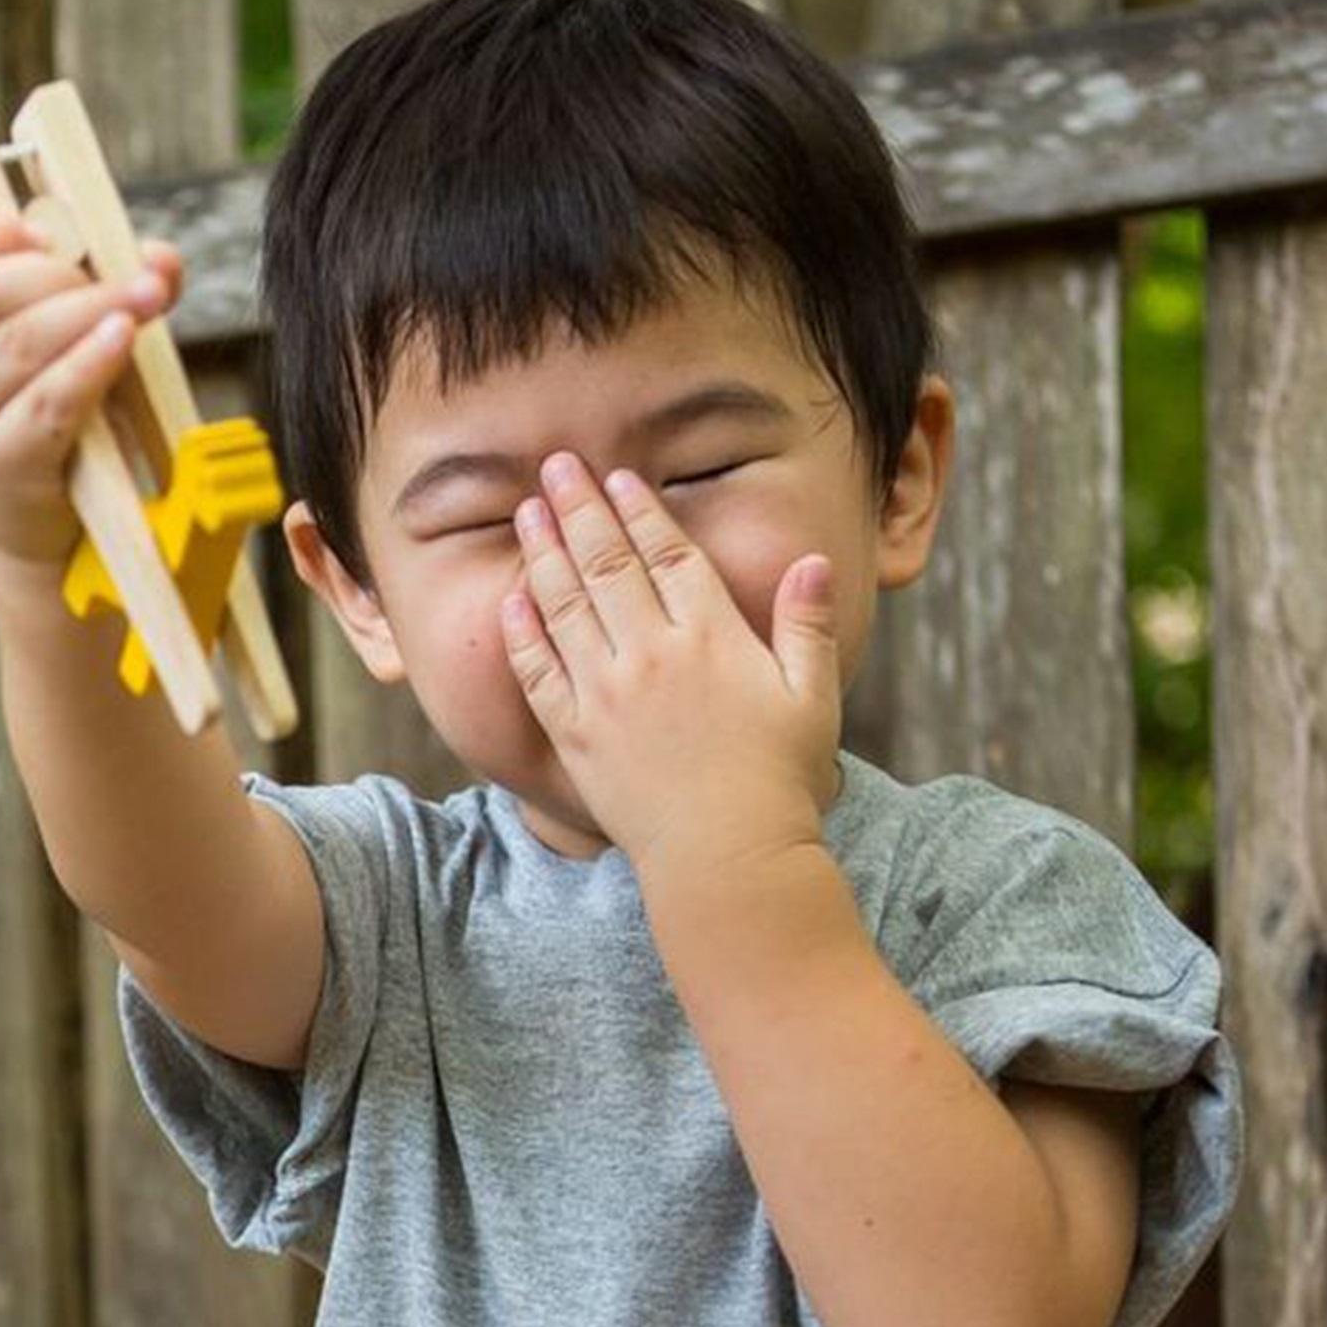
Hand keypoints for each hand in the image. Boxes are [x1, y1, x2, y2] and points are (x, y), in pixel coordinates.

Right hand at [0, 213, 180, 570]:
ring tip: (146, 302)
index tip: (45, 233)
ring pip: (19, 342)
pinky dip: (90, 364)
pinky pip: (45, 402)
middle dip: (63, 274)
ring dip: (90, 311)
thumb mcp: (79, 338)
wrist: (52, 523)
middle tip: (126, 283)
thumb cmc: (65, 414)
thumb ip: (116, 284)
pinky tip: (124, 340)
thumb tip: (162, 259)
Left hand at [499, 452, 841, 877]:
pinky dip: (523, 632)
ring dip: (544, 553)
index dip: (641, 511)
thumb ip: (808, 625)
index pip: (669, 556)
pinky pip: (538, 673)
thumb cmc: (779, 781)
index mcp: (711, 638)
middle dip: (580, 509)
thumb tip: (815, 562)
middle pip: (608, 565)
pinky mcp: (575, 737)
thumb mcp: (812, 696)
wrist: (726, 859)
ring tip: (528, 512)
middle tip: (555, 467)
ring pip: (566, 607)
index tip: (619, 478)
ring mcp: (606, 696)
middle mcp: (651, 657)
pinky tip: (511, 598)